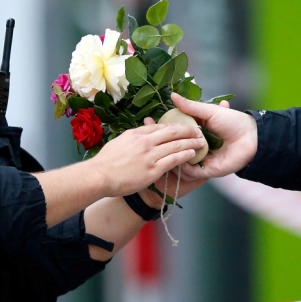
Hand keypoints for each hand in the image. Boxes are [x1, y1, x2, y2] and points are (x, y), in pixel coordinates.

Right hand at [90, 123, 206, 197]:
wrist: (99, 176)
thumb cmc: (106, 162)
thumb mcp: (120, 142)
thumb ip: (134, 138)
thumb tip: (142, 134)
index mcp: (137, 134)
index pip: (160, 126)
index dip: (174, 125)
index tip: (183, 126)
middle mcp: (145, 141)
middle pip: (172, 132)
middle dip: (188, 130)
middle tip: (198, 130)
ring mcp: (150, 155)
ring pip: (176, 145)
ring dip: (191, 142)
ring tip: (201, 142)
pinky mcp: (153, 169)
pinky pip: (174, 160)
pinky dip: (185, 156)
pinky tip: (193, 155)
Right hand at [170, 93, 257, 179]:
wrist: (251, 137)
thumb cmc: (232, 122)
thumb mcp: (209, 111)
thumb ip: (190, 106)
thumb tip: (172, 95)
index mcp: (197, 132)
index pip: (177, 134)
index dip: (168, 132)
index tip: (159, 127)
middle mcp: (197, 146)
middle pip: (178, 148)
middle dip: (169, 146)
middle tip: (164, 140)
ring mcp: (202, 159)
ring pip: (182, 162)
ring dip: (176, 156)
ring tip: (173, 150)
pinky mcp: (208, 170)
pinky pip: (192, 172)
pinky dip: (185, 167)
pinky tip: (183, 159)